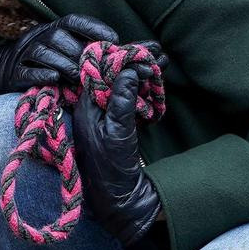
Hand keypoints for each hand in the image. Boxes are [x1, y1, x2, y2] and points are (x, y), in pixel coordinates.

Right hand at [0, 14, 118, 107]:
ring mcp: (24, 54)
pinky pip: (27, 71)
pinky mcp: (14, 73)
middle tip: (95, 68)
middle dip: (79, 52)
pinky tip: (55, 79)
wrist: (4, 72)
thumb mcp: (62, 50)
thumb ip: (84, 49)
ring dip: (65, 65)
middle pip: (58, 37)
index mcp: (52, 29)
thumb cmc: (45, 62)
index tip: (113, 39)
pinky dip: (42, 74)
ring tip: (79, 78)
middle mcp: (38, 36)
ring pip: (44, 53)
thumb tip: (115, 53)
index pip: (73, 21)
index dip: (93, 27)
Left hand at [74, 62, 163, 246]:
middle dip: (135, 63)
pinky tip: (155, 84)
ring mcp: (103, 117)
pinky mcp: (115, 126)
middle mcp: (92, 109)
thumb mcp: (119, 131)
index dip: (122, 57)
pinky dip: (142, 90)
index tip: (144, 49)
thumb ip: (122, 100)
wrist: (117, 200)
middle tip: (159, 53)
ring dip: (141, 75)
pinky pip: (127, 100)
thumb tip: (128, 69)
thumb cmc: (112, 168)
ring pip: (122, 87)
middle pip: (112, 76)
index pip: (101, 71)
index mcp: (86, 107)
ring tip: (162, 62)